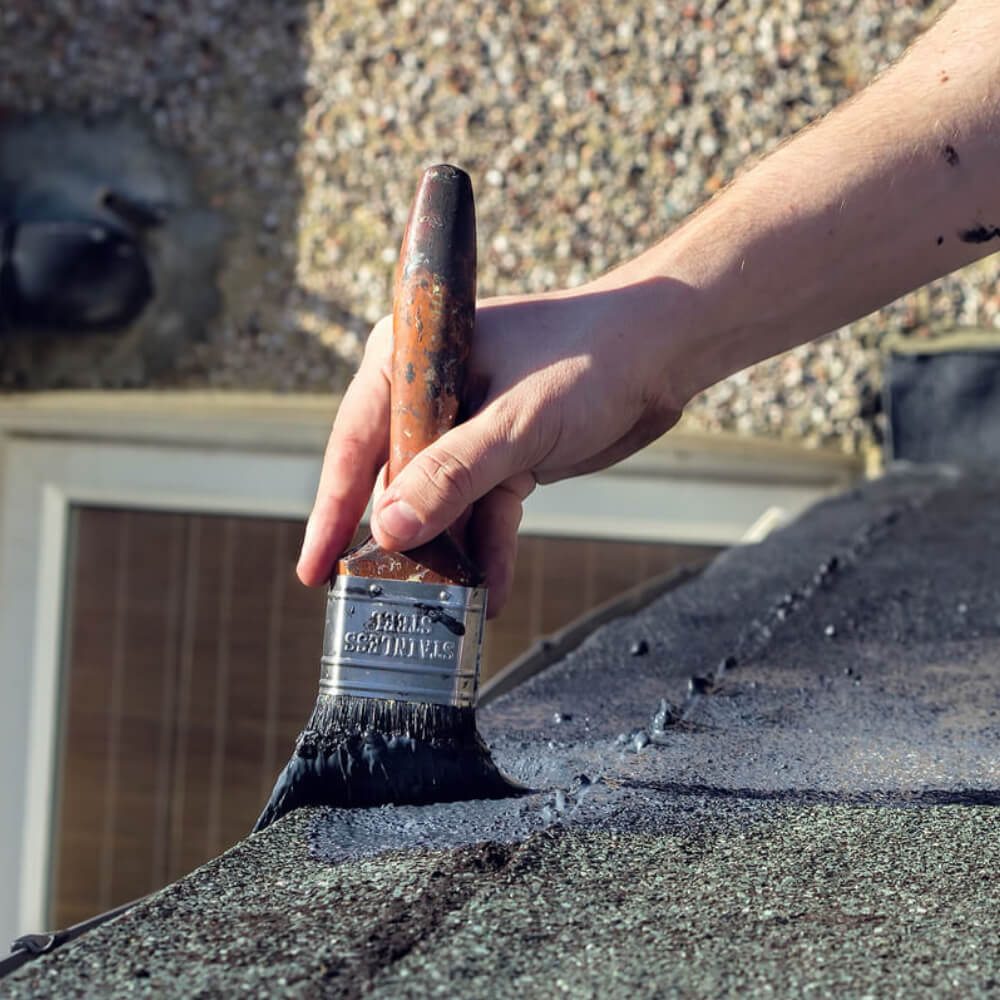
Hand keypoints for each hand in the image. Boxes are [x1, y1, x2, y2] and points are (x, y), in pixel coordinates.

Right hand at [296, 280, 688, 616]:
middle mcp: (431, 392)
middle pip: (394, 479)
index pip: (357, 441)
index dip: (334, 509)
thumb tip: (388, 529)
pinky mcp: (507, 455)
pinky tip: (488, 594)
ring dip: (444, 555)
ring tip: (435, 609)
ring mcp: (469, 427)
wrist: (665, 351)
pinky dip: (489, 550)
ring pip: (441, 503)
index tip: (315, 568)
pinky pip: (486, 511)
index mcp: (413, 359)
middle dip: (391, 540)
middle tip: (372, 601)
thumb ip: (453, 474)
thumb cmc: (591, 358)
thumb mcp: (517, 420)